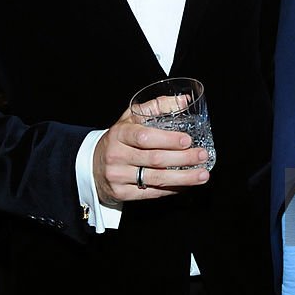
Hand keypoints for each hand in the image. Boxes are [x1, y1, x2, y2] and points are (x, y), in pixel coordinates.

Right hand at [93, 108, 209, 204]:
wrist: (92, 164)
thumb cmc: (118, 139)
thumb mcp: (130, 118)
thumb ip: (156, 107)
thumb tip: (183, 100)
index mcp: (119, 134)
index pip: (144, 137)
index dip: (168, 140)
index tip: (188, 140)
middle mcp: (117, 156)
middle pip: (155, 159)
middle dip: (183, 159)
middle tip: (202, 155)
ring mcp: (118, 176)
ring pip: (156, 179)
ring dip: (183, 177)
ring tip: (202, 175)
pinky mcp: (122, 193)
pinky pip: (152, 193)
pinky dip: (172, 189)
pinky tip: (187, 184)